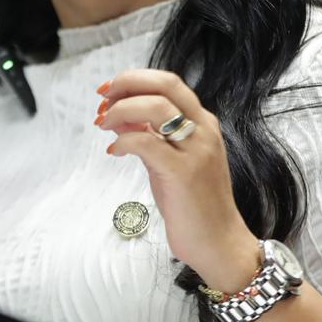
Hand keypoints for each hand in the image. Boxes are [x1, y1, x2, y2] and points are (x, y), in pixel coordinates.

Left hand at [95, 69, 258, 290]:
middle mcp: (203, 129)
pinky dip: (124, 140)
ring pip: (156, 107)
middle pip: (165, 84)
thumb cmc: (193, 203)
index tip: (110, 89)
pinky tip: (114, 151)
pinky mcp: (183, 173)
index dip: (135, 78)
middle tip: (102, 97)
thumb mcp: (169, 160)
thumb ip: (149, 135)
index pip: (168, 83)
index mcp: (202, 123)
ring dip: (122, 109)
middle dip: (127, 82)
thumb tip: (118, 115)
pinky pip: (146, 142)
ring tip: (103, 124)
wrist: (218, 242)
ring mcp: (196, 150)